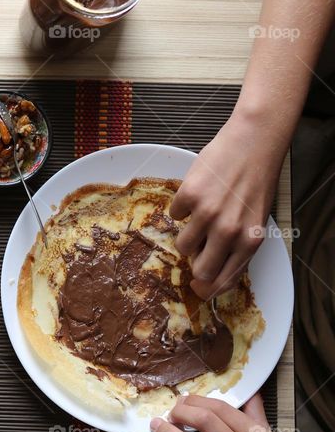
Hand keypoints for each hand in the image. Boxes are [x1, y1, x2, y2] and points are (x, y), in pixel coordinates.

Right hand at [169, 114, 284, 298]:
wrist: (253, 143)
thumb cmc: (256, 181)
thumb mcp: (256, 219)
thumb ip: (238, 245)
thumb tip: (211, 268)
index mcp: (250, 241)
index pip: (223, 279)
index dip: (207, 288)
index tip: (198, 288)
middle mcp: (229, 231)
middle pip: (199, 269)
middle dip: (195, 263)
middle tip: (196, 251)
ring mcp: (207, 214)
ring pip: (182, 244)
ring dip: (187, 233)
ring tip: (200, 215)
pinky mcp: (189, 196)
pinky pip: (174, 215)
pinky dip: (182, 207)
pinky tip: (198, 194)